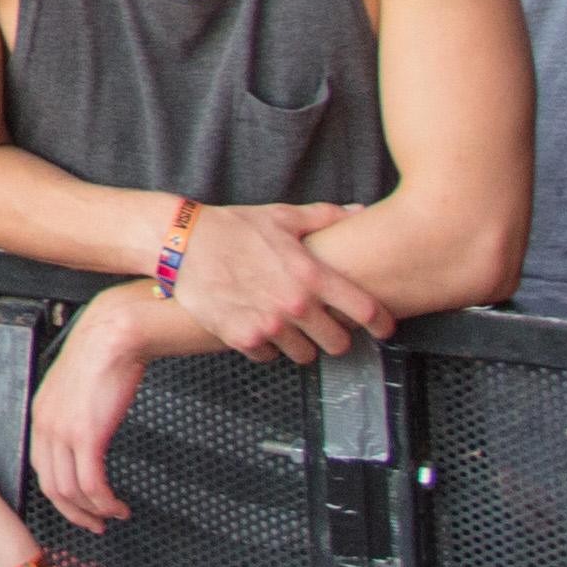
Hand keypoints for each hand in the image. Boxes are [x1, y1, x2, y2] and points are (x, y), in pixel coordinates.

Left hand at [26, 287, 189, 531]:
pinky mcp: (87, 435)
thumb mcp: (78, 388)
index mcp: (41, 414)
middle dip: (74, 512)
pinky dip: (105, 502)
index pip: (40, 466)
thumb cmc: (103, 355)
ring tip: (114, 515)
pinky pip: (92, 483)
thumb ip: (76, 412)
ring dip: (93, 511)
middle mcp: (45, 425)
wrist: (114, 335)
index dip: (59, 493)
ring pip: (70, 490)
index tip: (78, 505)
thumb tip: (89, 434)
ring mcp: (64, 431)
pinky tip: (118, 506)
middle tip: (95, 524)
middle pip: (51, 485)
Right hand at [158, 200, 386, 362]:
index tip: (384, 329)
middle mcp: (295, 305)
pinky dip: (267, 347)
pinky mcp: (243, 338)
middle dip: (335, 336)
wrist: (181, 243)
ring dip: (301, 344)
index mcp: (311, 275)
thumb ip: (325, 217)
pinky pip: (269, 357)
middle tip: (325, 326)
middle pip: (338, 344)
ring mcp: (269, 325)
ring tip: (289, 327)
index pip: (366, 311)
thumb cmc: (232, 227)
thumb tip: (360, 210)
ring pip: (305, 355)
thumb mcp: (281, 217)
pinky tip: (260, 326)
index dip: (382, 324)